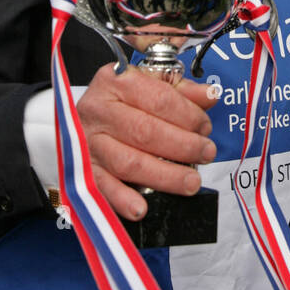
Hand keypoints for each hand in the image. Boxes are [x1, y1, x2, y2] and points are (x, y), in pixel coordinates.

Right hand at [77, 64, 217, 221]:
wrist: (80, 119)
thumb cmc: (120, 101)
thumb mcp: (148, 85)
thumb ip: (180, 91)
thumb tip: (209, 95)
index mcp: (116, 82)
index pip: (159, 99)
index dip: (188, 115)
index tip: (205, 127)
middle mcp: (98, 110)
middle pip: (146, 131)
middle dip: (183, 146)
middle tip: (206, 154)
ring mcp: (88, 141)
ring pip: (129, 162)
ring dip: (165, 176)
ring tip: (190, 182)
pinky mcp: (83, 169)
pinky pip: (103, 187)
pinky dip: (122, 199)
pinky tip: (141, 208)